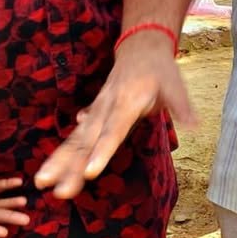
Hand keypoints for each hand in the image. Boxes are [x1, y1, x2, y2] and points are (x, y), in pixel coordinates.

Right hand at [35, 34, 195, 198]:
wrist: (140, 47)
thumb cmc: (159, 69)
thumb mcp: (175, 84)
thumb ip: (181, 106)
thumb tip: (195, 125)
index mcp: (126, 103)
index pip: (112, 132)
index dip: (101, 152)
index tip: (89, 173)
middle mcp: (106, 108)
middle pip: (86, 141)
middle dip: (68, 166)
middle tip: (54, 189)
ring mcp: (96, 112)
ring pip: (74, 140)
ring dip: (57, 162)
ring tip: (41, 183)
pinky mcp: (92, 115)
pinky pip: (75, 137)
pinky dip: (61, 153)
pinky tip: (50, 169)